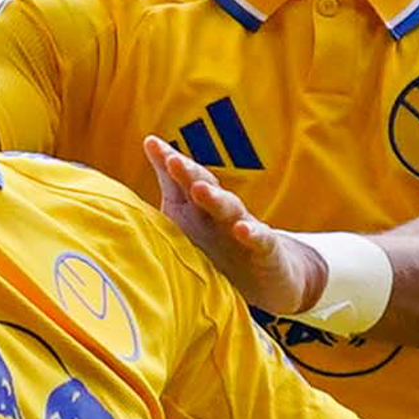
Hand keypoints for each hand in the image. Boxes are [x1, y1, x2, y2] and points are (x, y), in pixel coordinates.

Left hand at [142, 136, 332, 319]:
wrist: (269, 275)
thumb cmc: (218, 244)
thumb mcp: (190, 218)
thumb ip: (171, 185)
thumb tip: (148, 144)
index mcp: (198, 207)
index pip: (183, 178)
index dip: (169, 162)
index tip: (152, 144)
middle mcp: (221, 212)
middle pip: (205, 187)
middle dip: (189, 173)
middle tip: (173, 161)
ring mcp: (244, 228)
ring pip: (230, 209)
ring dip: (215, 198)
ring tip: (200, 189)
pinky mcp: (266, 250)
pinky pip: (260, 239)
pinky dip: (252, 234)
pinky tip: (242, 229)